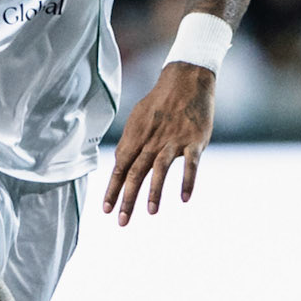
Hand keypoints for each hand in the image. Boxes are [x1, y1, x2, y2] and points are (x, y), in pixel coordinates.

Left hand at [102, 63, 214, 225]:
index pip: (120, 167)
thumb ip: (129, 142)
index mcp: (136, 137)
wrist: (186, 79)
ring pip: (160, 168)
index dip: (112, 189)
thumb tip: (118, 163)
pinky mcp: (194, 140)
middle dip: (127, 199)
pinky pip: (190, 164)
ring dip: (154, 191)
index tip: (105, 210)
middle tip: (122, 222)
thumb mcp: (138, 119)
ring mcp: (173, 140)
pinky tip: (184, 198)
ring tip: (151, 212)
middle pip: (136, 172)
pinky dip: (187, 181)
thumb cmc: (160, 102)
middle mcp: (152, 141)